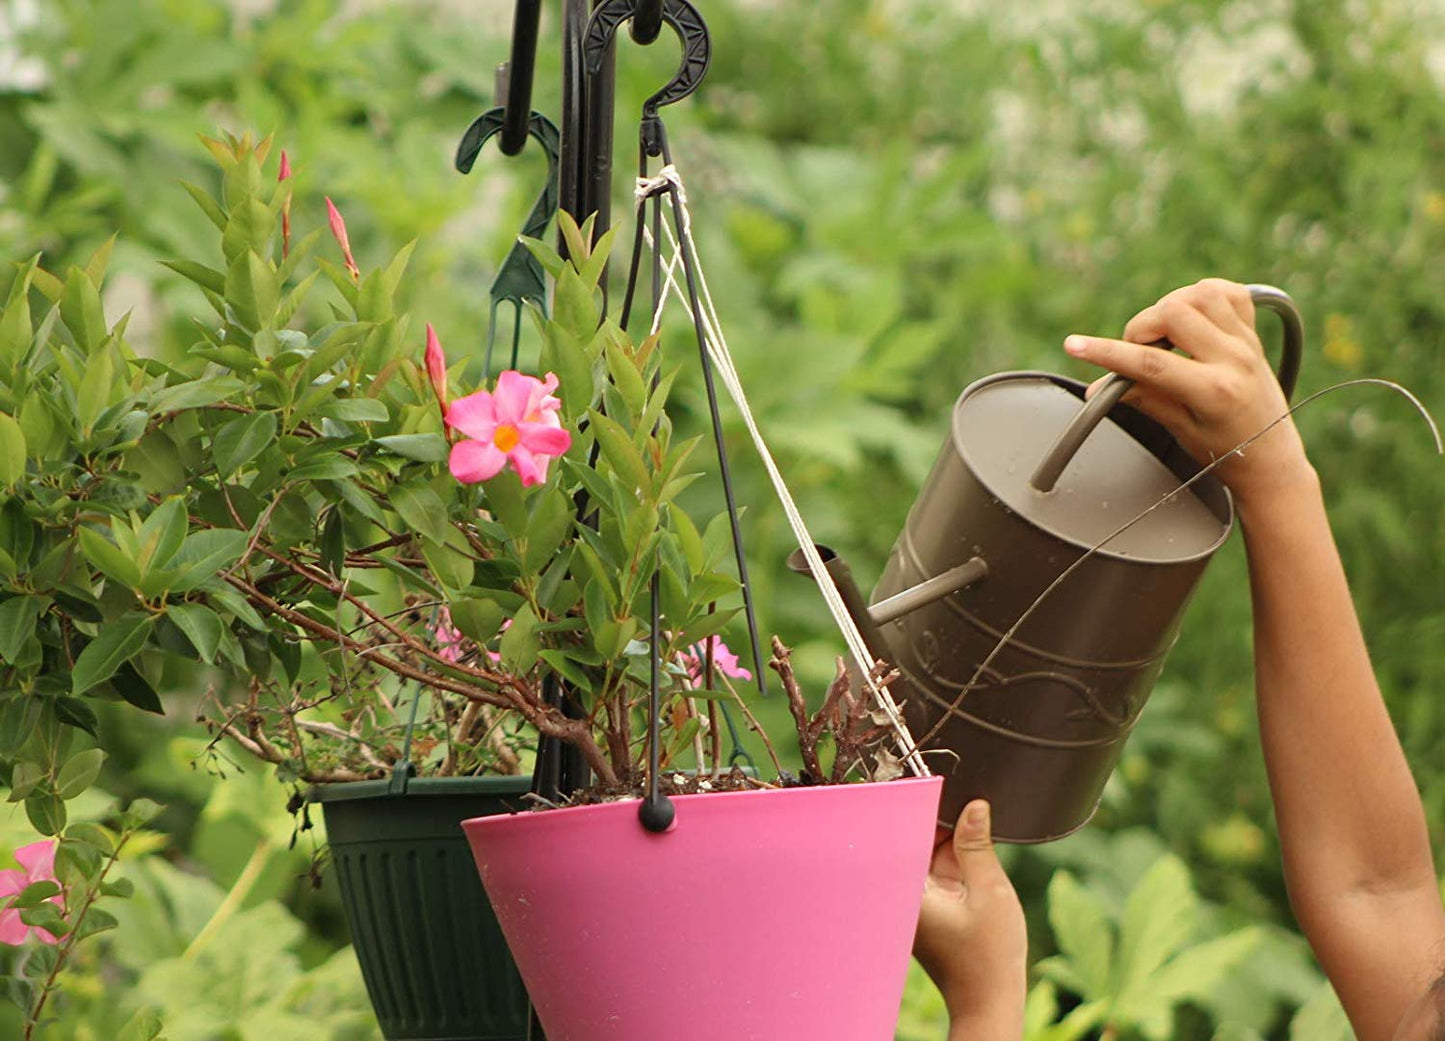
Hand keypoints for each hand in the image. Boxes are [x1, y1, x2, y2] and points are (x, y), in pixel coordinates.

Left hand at [914, 800, 1026, 1040]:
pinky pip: (938, 871)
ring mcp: (916, 901)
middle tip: (969, 805)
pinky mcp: (928, 908)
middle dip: (942, 822)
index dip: (925, 806)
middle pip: (916, 840)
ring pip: (929, 853)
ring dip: (951, 841)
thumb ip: (977, 845)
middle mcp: (904, 893)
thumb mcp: (989, 891)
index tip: (944, 787)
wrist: (989, 1001)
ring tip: (975, 829)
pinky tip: (974, 855)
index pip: (906, 833)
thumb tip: (974, 806)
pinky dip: (954, 861)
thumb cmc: (988, 957)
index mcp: (908, 889)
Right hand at [1063, 278, 1314, 509]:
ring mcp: (1247, 342)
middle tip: (1135, 350)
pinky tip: (1189, 315)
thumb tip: (1100, 386)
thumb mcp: (1180, 429)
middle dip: (1140, 327)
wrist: (1270, 456)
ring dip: (1169, 307)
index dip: (1107, 353)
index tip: (1076, 346)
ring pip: (1199, 294)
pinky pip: (1229, 292)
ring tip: (1161, 334)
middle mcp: (1234, 359)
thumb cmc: (1225, 451)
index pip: (1151, 362)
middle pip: (1173, 313)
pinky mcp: (1253, 332)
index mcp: (1215, 391)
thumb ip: (1143, 399)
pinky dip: (1202, 295)